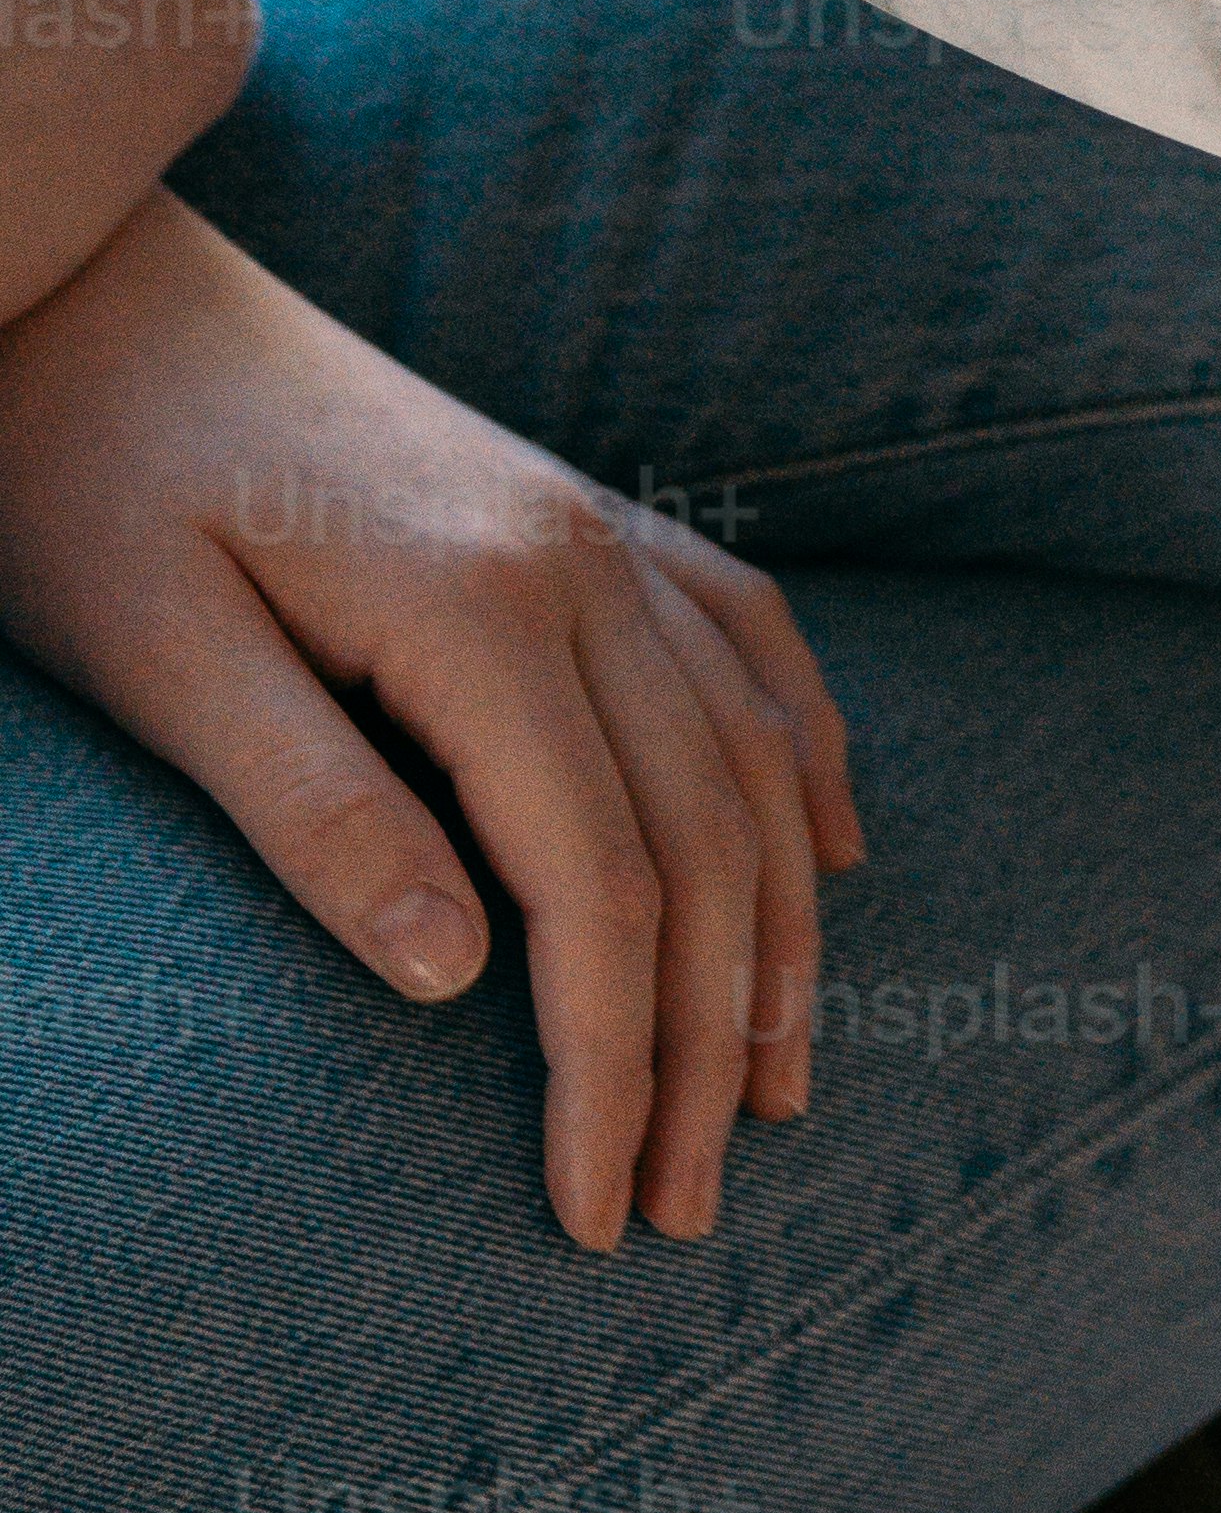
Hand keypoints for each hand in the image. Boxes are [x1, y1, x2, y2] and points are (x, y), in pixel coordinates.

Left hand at [0, 194, 864, 1250]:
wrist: (100, 297)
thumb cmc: (96, 487)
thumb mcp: (161, 662)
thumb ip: (316, 811)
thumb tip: (461, 978)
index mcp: (479, 607)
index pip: (595, 886)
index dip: (612, 1063)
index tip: (598, 1214)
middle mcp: (581, 561)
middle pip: (704, 838)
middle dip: (715, 1039)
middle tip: (693, 1207)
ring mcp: (600, 525)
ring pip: (756, 752)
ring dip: (783, 930)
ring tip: (783, 1085)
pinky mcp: (584, 512)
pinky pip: (752, 642)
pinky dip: (810, 759)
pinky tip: (832, 854)